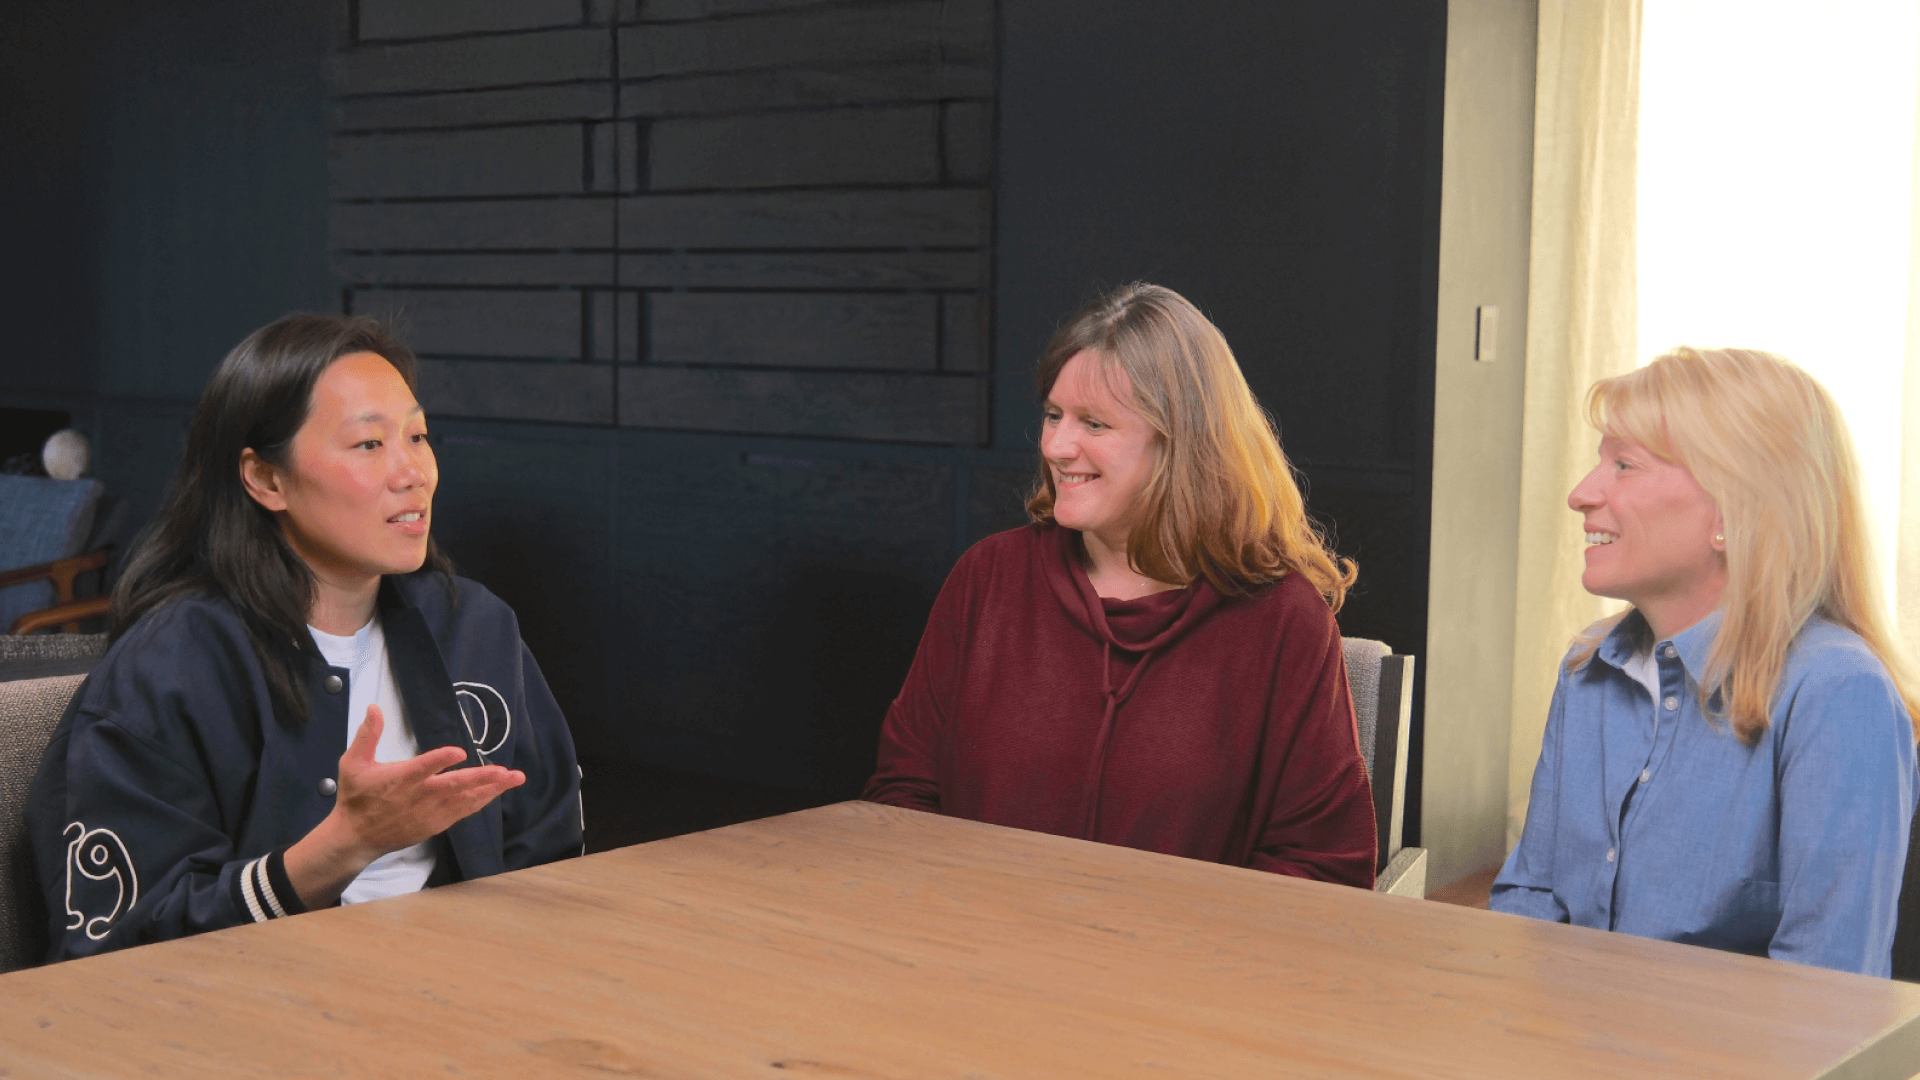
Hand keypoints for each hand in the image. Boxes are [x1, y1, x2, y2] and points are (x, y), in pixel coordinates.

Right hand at [285, 703, 524, 907]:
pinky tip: (497, 792)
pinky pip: (463, 812)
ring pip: (465, 800)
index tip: (458, 752)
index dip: (440, 760)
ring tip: (514, 778)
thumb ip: (367, 735)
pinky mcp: (435, 823)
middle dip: (483, 778)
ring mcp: (430, 812)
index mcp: (400, 779)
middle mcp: (419, 796)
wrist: (356, 837)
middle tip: (506, 772)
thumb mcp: (353, 763)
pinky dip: (481, 801)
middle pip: (454, 786)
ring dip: (491, 789)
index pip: (423, 767)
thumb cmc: (355, 797)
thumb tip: (373, 707)